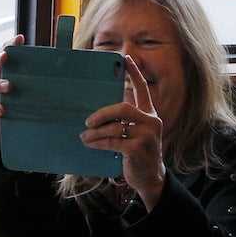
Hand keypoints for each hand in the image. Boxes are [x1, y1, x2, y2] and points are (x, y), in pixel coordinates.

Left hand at [81, 55, 165, 208]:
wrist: (150, 177)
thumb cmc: (137, 154)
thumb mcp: (134, 135)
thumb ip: (123, 123)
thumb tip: (95, 116)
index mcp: (149, 114)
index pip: (142, 89)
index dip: (134, 73)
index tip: (126, 59)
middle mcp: (151, 121)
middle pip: (123, 108)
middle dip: (102, 114)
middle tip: (88, 122)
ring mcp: (146, 135)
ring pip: (115, 127)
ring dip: (95, 133)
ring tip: (84, 136)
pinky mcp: (138, 148)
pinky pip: (112, 141)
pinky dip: (98, 142)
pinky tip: (89, 144)